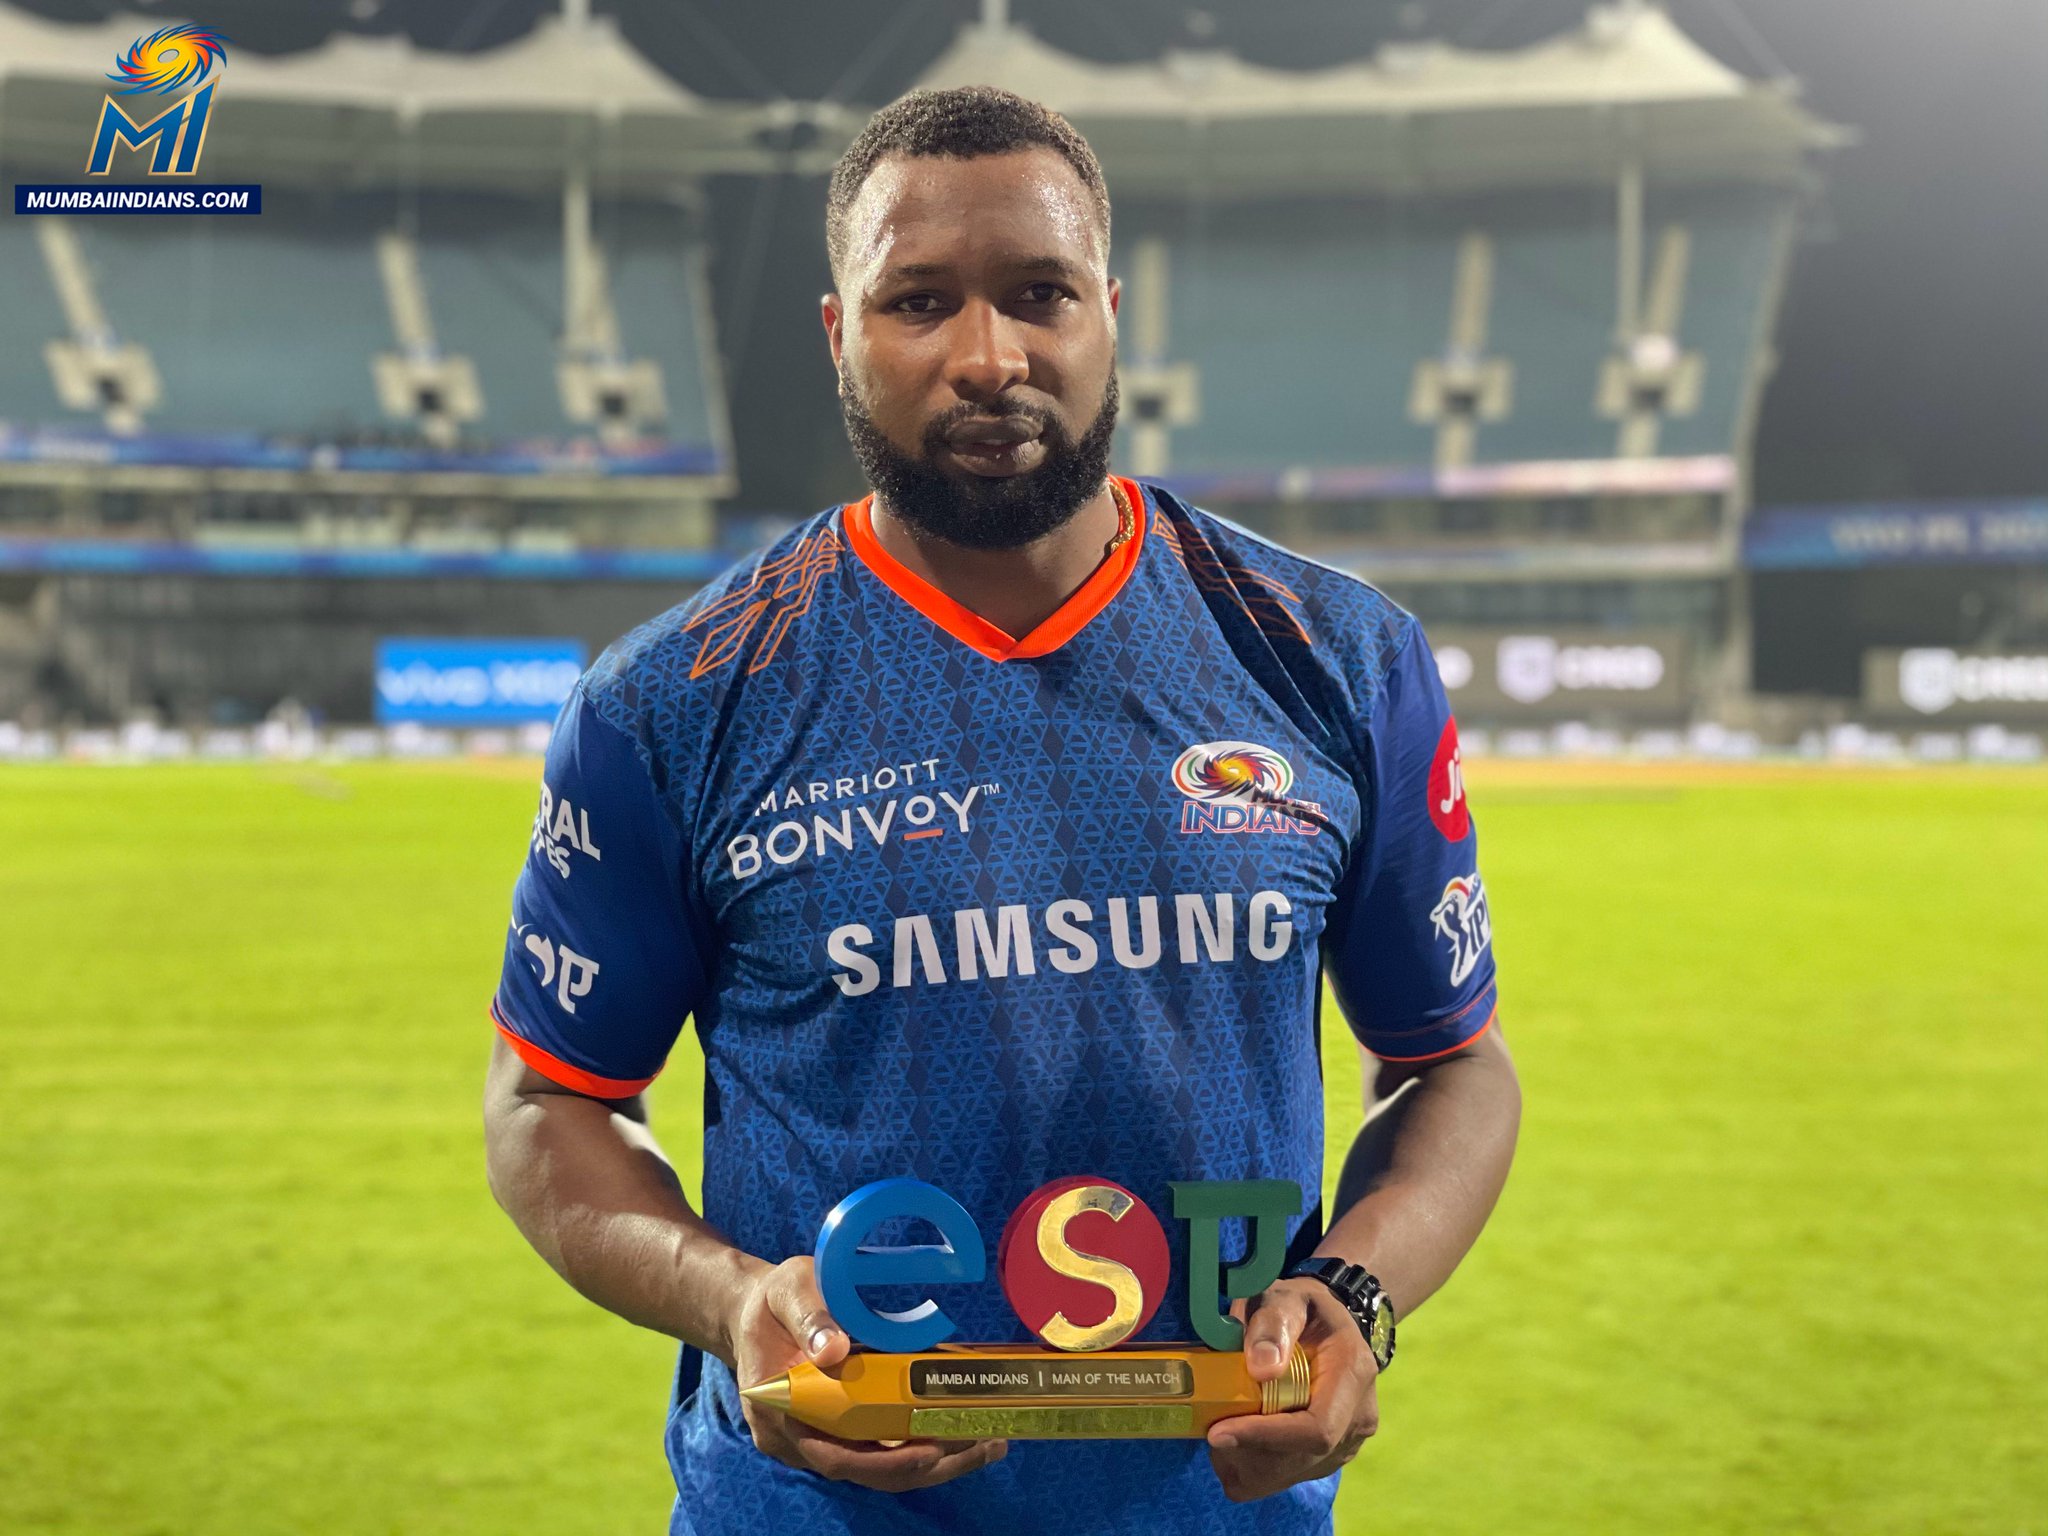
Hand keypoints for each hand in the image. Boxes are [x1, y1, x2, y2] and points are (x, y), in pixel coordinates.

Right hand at [728, 1255, 1008, 1491]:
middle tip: (984, 1446)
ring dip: (935, 1459)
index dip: (884, 1460)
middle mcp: (800, 1440)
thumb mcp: (787, 1292)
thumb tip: (834, 1351)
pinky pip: (884, 1447)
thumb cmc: (771, 1301)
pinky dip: (922, 1441)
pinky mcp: (842, 1429)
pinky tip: (963, 1428)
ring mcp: (822, 1439)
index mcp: (779, 1414)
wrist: (755, 1311)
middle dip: (929, 1465)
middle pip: (868, 1470)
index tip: (929, 1449)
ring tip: (988, 1443)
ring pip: (881, 1465)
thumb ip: (810, 1318)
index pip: (835, 1456)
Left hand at [1205, 1276, 1380, 1502]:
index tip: (1217, 1432)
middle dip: (1246, 1451)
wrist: (1327, 1325)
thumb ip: (1272, 1324)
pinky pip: (1285, 1479)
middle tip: (1210, 1425)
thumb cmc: (1301, 1308)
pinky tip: (1240, 1437)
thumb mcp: (1285, 1298)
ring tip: (1223, 1425)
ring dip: (1246, 1462)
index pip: (1317, 1428)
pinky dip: (1254, 1468)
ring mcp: (1347, 1444)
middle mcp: (1359, 1418)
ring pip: (1288, 1476)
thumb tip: (1261, 1368)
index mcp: (1353, 1373)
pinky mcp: (1330, 1458)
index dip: (1265, 1437)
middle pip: (1299, 1459)